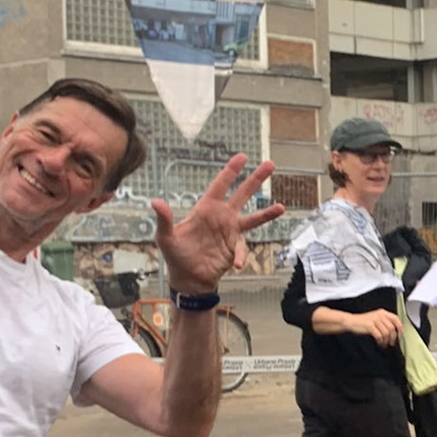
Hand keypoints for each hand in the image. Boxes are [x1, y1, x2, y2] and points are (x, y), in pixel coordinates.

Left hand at [152, 153, 285, 293]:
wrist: (188, 279)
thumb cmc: (176, 256)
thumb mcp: (166, 237)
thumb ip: (164, 219)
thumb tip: (155, 202)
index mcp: (206, 209)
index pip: (220, 185)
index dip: (231, 171)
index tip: (242, 157)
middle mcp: (221, 217)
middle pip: (242, 194)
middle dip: (256, 179)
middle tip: (270, 164)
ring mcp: (230, 232)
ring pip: (253, 218)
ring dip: (267, 213)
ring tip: (281, 207)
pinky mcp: (235, 248)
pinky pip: (242, 249)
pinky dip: (240, 256)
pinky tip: (236, 264)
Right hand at [354, 309, 403, 346]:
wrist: (351, 321)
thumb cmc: (364, 322)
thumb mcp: (376, 319)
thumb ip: (385, 322)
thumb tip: (395, 332)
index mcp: (383, 312)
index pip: (396, 319)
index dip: (400, 327)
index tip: (400, 334)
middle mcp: (380, 315)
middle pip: (392, 328)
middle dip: (393, 338)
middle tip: (391, 343)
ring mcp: (374, 320)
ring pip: (386, 333)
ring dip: (386, 341)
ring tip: (384, 344)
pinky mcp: (370, 326)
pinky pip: (379, 336)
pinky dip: (380, 342)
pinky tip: (379, 343)